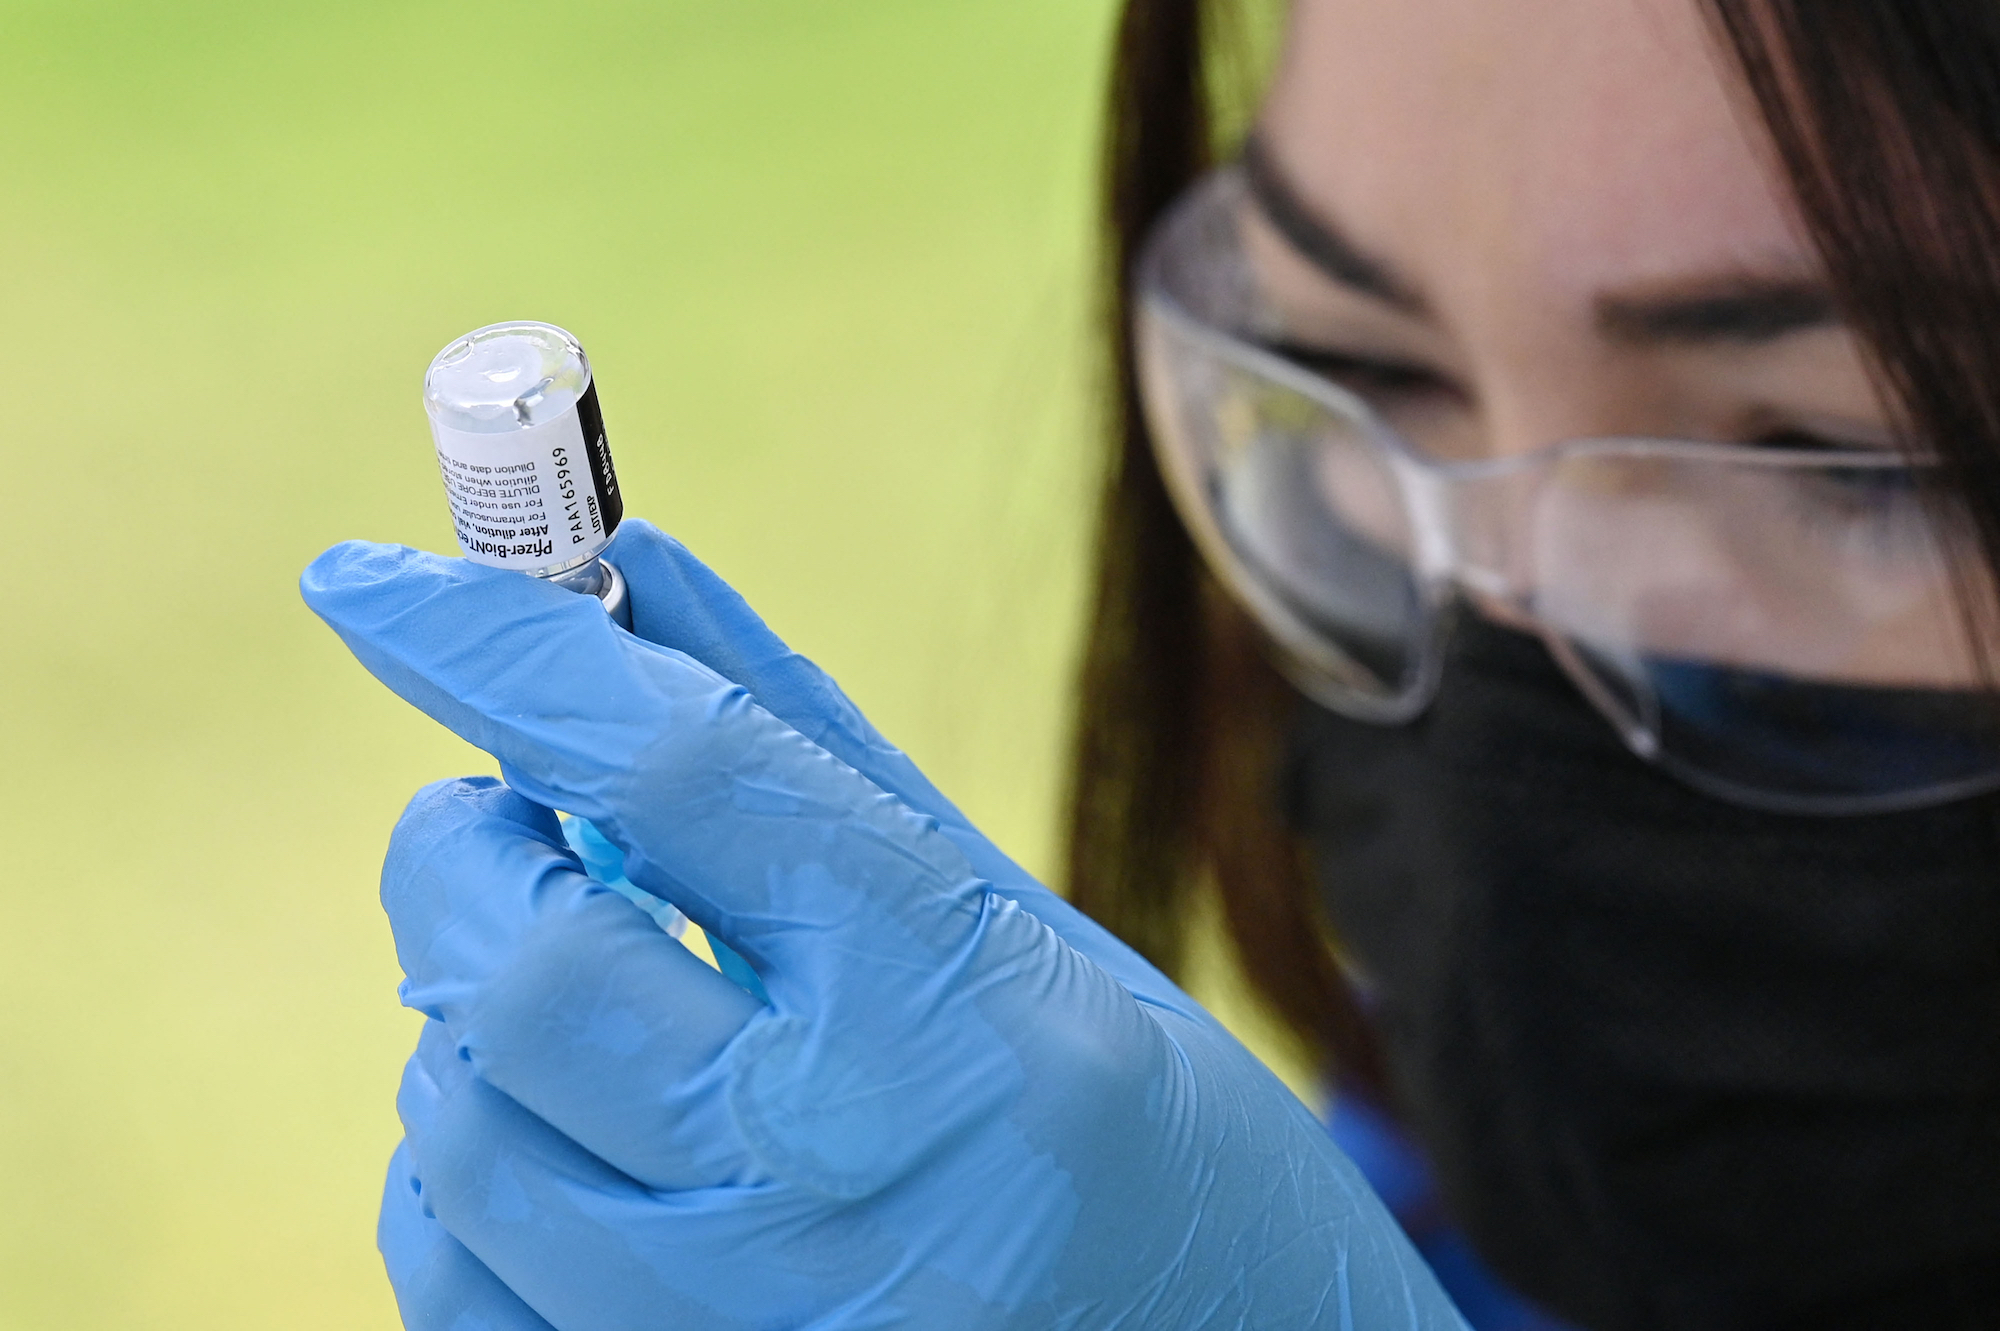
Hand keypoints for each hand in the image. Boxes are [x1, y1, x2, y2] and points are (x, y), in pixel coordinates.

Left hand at [301, 520, 1463, 1329]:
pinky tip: (573, 1129)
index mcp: (965, 1020)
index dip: (501, 647)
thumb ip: (809, 754)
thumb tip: (641, 573)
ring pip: (457, 1124)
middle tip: (511, 813)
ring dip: (473, 1008)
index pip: (677, 773)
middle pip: (520, 969)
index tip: (378, 578)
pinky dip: (465, 1167)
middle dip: (466, 848)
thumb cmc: (1164, 1155)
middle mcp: (843, 1191)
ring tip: (591, 989)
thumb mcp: (1024, 932)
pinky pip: (451, 1277)